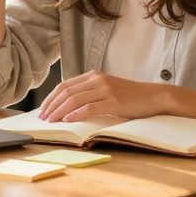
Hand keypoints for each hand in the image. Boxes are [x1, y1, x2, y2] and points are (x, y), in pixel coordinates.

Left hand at [39, 71, 165, 122]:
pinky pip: (90, 107)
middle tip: (43, 118)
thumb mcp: (107, 89)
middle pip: (66, 92)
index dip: (51, 98)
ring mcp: (105, 90)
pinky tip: (68, 120)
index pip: (65, 85)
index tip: (42, 110)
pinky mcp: (113, 102)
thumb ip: (90, 92)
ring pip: (75, 100)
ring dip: (60, 111)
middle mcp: (97, 80)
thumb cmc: (129, 97)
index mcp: (93, 75)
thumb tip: (68, 106)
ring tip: (51, 121)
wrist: (153, 96)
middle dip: (52, 105)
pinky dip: (76, 114)